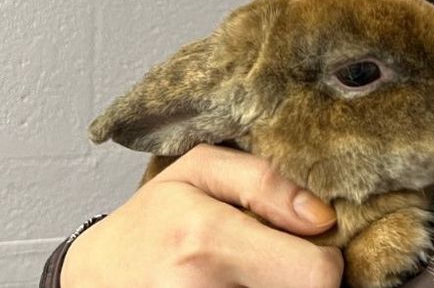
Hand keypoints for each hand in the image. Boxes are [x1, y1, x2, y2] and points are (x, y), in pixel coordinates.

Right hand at [61, 144, 342, 287]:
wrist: (95, 275)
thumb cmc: (152, 217)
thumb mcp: (201, 169)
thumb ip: (267, 181)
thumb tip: (321, 217)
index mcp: (209, 240)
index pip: (316, 275)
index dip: (327, 259)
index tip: (313, 243)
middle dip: (304, 275)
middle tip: (282, 255)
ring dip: (283, 286)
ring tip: (259, 268)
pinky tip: (247, 282)